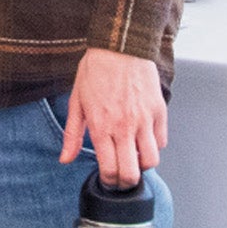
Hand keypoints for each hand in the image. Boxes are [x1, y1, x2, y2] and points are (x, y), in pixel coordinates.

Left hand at [61, 47, 166, 186]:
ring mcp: (144, 120)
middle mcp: (124, 127)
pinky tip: (143, 138)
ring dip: (143, 165)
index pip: (109, 170)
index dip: (108, 182)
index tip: (107, 180)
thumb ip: (72, 134)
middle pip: (132, 173)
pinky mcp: (159, 111)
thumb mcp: (76, 101)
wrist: (120, 45)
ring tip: (134, 157)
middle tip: (122, 177)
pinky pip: (162, 141)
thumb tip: (65, 158)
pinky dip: (154, 145)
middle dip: (125, 182)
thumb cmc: (96, 70)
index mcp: (101, 126)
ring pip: (151, 161)